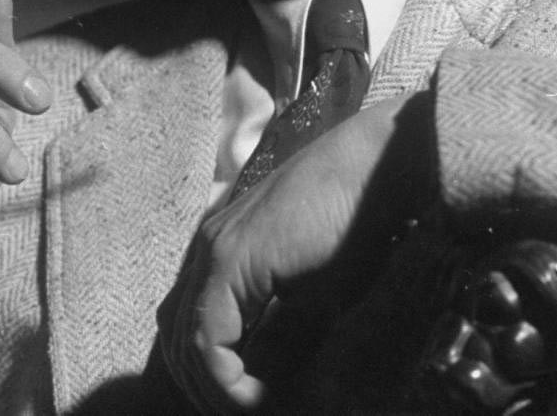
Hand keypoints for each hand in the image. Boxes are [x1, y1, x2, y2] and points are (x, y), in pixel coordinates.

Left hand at [159, 91, 436, 413]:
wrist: (379, 165)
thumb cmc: (360, 220)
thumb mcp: (316, 291)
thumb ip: (283, 330)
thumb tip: (268, 379)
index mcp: (224, 248)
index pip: (191, 327)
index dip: (212, 377)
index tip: (252, 404)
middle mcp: (209, 246)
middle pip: (177, 338)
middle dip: (205, 390)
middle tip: (246, 412)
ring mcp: (215, 249)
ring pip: (186, 343)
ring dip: (214, 390)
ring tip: (254, 409)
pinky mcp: (232, 258)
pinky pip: (207, 338)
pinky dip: (225, 377)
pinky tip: (257, 398)